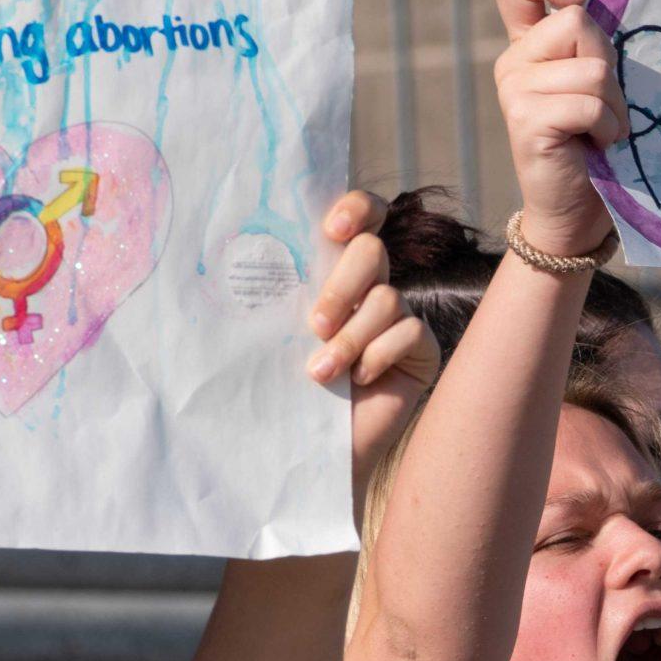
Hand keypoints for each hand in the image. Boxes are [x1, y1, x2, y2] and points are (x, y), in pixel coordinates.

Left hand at [304, 190, 437, 503]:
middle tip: (315, 325)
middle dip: (342, 288)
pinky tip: (361, 381)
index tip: (331, 231)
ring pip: (387, 298)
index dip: (355, 210)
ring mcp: (400, 319)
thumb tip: (239, 252)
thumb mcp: (276, 337)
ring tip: (323, 372)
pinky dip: (380, 355)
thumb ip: (278, 296)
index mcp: (334, 275)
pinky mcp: (422, 350)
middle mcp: (370, 289)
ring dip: (352, 337)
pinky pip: (410, 331)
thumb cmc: (287, 393)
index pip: (360, 219)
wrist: (314, 450)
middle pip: (372, 252)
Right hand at [491, 0, 624, 259]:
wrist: (576, 209)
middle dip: (607, 63)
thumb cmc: (594, 142)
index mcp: (526, 45)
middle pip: (576, 21)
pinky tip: (596, 145)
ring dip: (614, 105)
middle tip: (603, 105)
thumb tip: (593, 3)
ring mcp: (513, 90)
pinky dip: (607, 126)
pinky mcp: (525, 119)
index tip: (578, 5)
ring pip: (592, 68)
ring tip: (601, 130)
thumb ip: (588, 42)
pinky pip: (589, 102)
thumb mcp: (594, 81)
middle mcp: (511, 62)